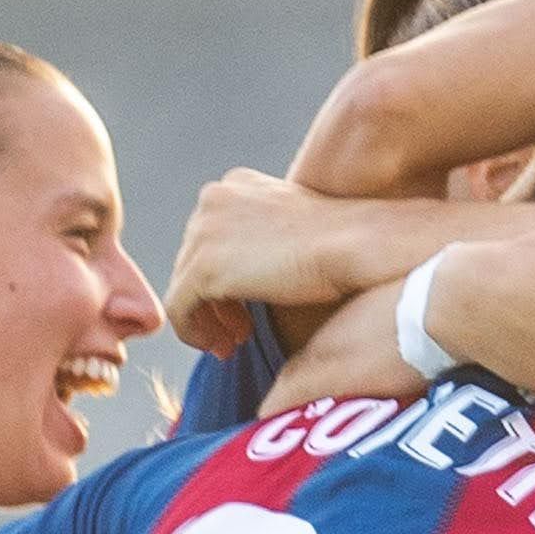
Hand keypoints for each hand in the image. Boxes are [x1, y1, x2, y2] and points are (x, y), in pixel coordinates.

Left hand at [168, 170, 367, 355]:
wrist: (354, 244)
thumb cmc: (343, 242)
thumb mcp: (299, 228)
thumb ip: (269, 240)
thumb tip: (259, 273)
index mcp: (236, 185)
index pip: (213, 236)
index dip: (225, 276)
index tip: (245, 308)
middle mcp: (213, 200)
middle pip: (194, 260)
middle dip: (215, 301)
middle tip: (237, 333)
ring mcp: (203, 232)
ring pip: (185, 285)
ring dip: (207, 319)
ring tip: (230, 344)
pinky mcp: (202, 269)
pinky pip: (180, 309)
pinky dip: (195, 332)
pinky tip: (221, 348)